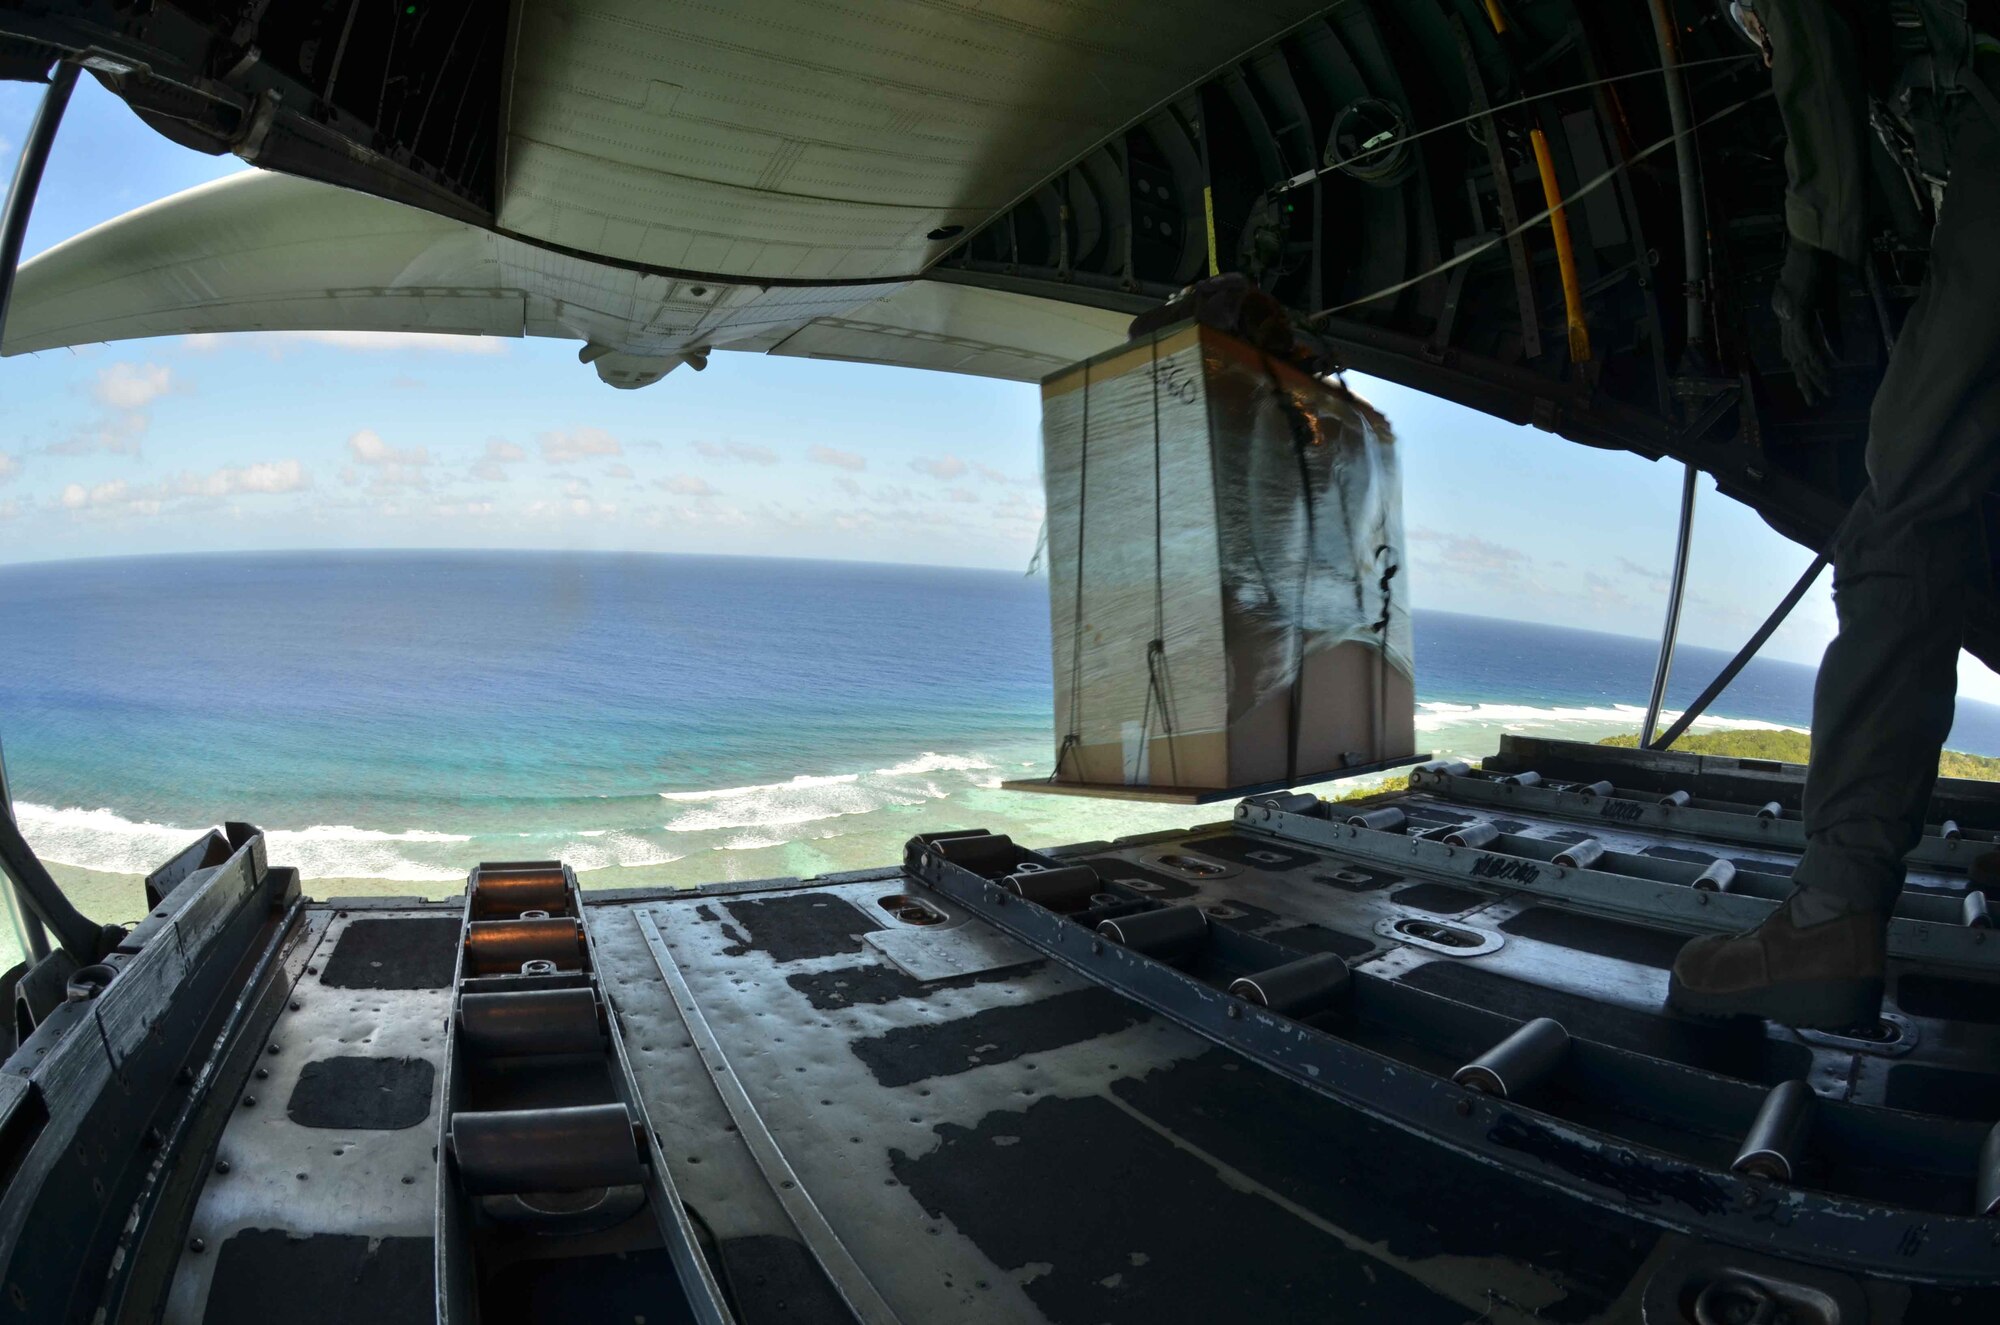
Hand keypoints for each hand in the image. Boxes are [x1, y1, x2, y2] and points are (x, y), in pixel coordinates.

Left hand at [1772, 243, 1834, 404]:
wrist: (1810, 244)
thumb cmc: (1818, 266)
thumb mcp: (1825, 301)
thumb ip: (1828, 324)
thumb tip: (1836, 348)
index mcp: (1789, 317)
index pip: (1794, 350)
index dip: (1803, 370)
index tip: (1811, 386)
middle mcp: (1785, 319)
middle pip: (1794, 357)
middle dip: (1805, 380)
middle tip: (1814, 400)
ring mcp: (1788, 315)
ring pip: (1799, 354)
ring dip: (1813, 373)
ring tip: (1824, 391)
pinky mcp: (1796, 310)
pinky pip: (1805, 341)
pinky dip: (1815, 357)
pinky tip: (1823, 370)